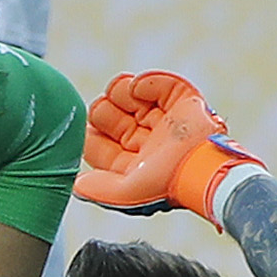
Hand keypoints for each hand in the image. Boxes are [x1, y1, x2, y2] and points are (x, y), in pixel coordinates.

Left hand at [73, 71, 259, 222]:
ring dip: (122, 92)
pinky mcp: (185, 103)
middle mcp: (150, 142)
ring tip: (117, 91)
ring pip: (137, 100)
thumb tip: (76, 184)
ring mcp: (167, 122)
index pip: (105, 146)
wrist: (200, 170)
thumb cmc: (165, 185)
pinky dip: (148, 82)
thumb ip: (98, 190)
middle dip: (104, 111)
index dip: (91, 136)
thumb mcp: (124, 194)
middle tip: (100, 107)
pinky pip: (163, 86)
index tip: (84, 129)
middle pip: (118, 120)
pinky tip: (138, 89)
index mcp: (136, 164)